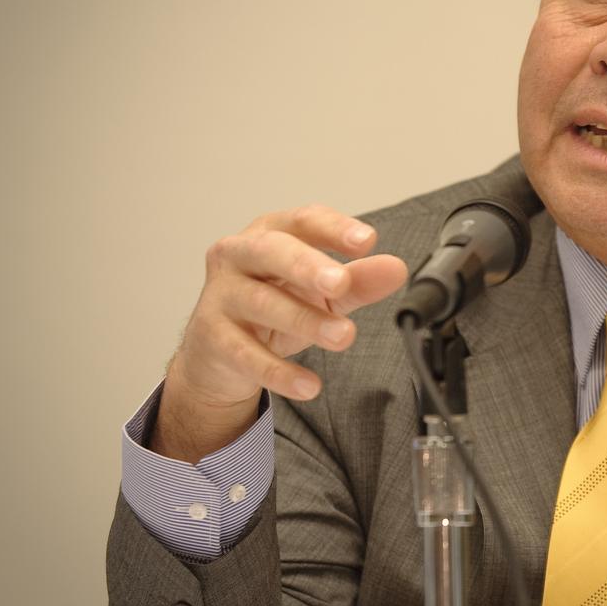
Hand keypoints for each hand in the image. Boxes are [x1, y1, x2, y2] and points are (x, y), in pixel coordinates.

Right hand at [153, 205, 407, 461]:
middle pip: (271, 251)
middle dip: (307, 266)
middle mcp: (239, 255)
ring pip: (261, 302)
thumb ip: (358, 281)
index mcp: (271, 233)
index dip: (334, 229)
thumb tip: (395, 269)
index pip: (303, 220)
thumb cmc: (273, 307)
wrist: (218, 354)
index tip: (368, 241)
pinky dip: (279, 371)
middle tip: (341, 282)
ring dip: (305, 320)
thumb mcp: (321, 294)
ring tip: (343, 337)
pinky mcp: (211, 337)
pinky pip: (245, 353)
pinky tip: (309, 385)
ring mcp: (220, 295)